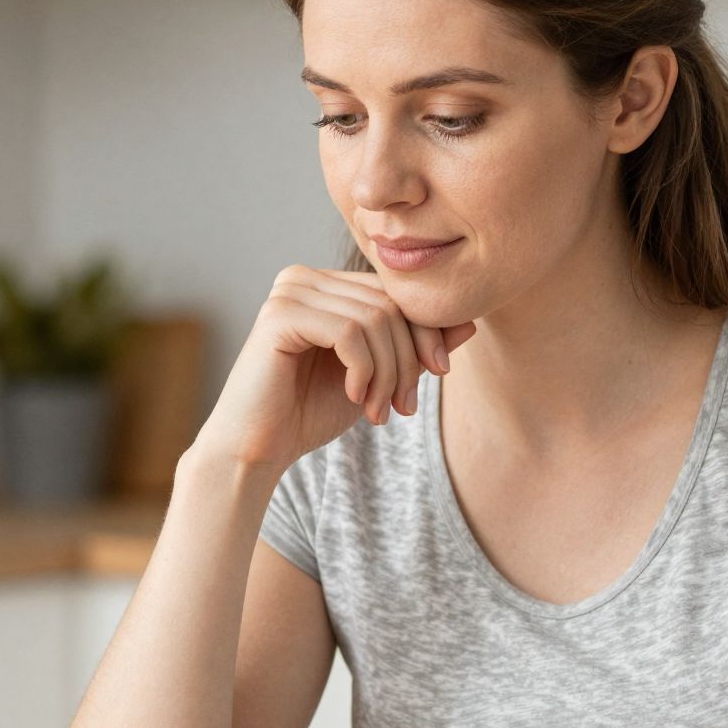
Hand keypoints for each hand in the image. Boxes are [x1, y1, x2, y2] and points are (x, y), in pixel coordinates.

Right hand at [192, 265, 475, 474]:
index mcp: (326, 285)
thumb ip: (415, 348)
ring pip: (375, 319)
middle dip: (409, 359)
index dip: (427, 333)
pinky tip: (355, 398)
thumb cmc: (309, 413)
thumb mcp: (378, 377)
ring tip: (379, 410)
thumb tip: (470, 322)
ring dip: (388, 373)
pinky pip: (349, 332)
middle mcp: (305, 278)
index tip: (436, 377)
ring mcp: (290, 291)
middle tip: (402, 406)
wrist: (257, 449)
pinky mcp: (280, 315)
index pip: (397, 294)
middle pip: (390, 304)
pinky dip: (364, 370)